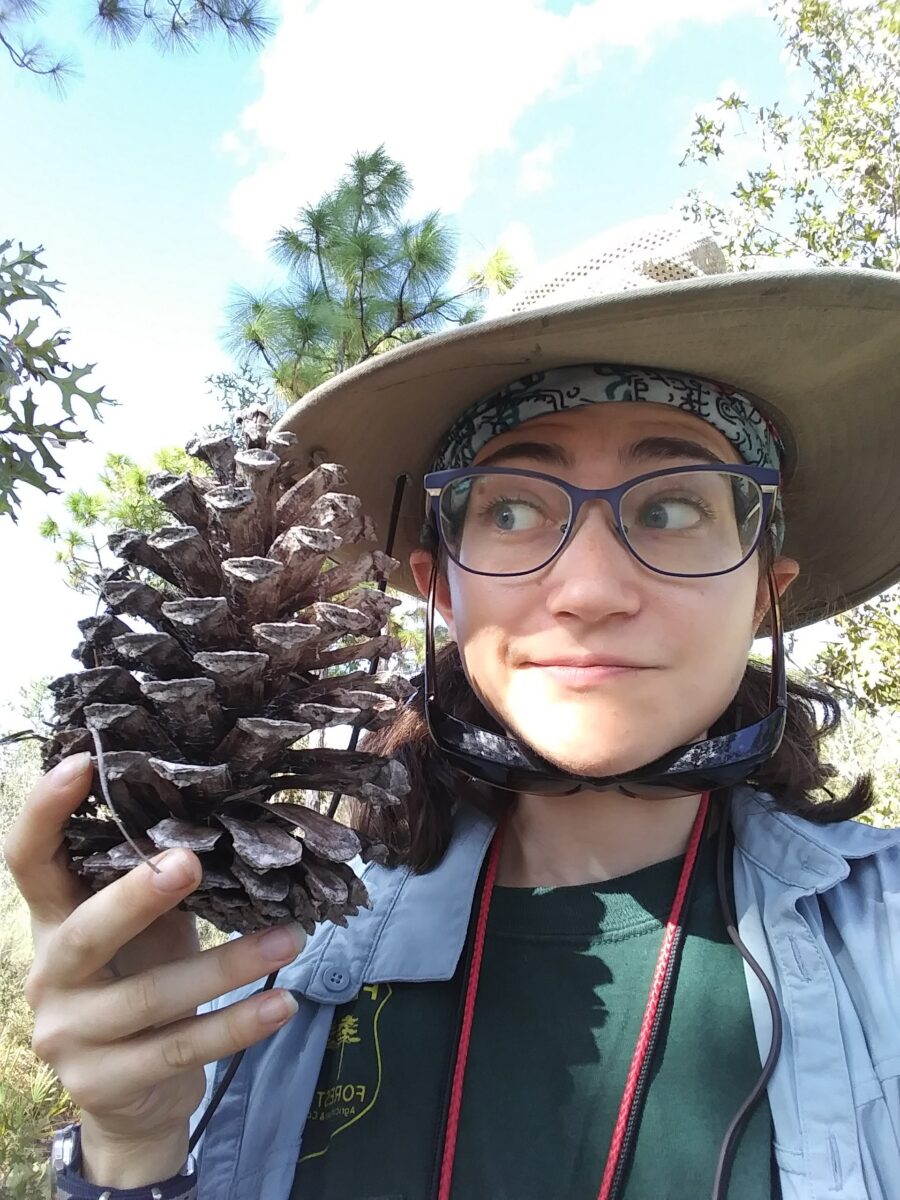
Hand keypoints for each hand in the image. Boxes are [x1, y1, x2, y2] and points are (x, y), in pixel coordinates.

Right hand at [3, 753, 304, 1181]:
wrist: (133, 1095)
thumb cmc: (141, 979)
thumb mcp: (143, 929)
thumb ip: (156, 884)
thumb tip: (219, 815)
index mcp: (53, 920)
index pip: (29, 860)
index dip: (45, 812)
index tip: (84, 762)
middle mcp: (49, 974)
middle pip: (87, 931)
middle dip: (138, 896)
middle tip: (190, 862)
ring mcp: (69, 1036)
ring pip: (153, 996)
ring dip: (228, 966)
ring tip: (290, 939)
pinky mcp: (103, 1083)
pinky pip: (179, 1047)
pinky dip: (238, 1024)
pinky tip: (282, 1003)